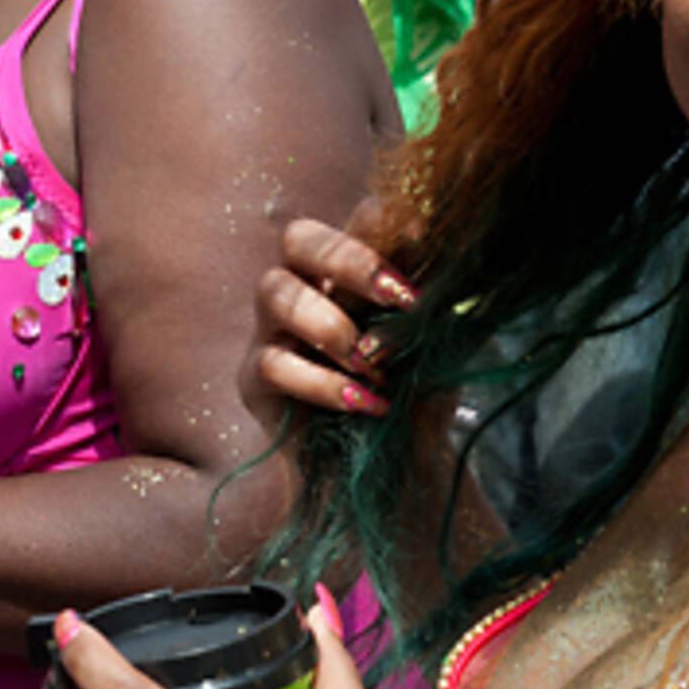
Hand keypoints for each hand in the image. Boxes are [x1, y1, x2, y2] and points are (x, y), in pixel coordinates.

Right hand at [255, 207, 415, 417]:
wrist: (398, 468)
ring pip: (275, 292)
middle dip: (348, 259)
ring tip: (374, 365)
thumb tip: (430, 233)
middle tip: (398, 296)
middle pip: (299, 237)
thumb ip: (426, 293)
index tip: (425, 235)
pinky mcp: (255, 379)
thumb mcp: (433, 342)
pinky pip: (273, 363)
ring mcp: (272, 330)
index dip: (381, 219)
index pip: (353, 221)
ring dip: (332, 326)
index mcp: (350, 270)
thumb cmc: (415, 394)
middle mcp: (304, 286)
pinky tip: (364, 402)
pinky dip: (322, 382)